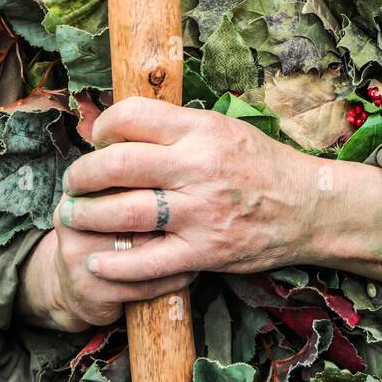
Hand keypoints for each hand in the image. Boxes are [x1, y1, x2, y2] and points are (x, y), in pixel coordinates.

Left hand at [19, 97, 381, 329]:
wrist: (309, 206)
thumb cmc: (262, 165)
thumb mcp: (224, 128)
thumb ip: (178, 127)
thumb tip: (123, 125)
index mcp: (200, 129)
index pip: (130, 116)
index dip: (101, 127)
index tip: (96, 141)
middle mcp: (196, 166)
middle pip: (114, 164)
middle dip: (80, 175)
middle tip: (71, 184)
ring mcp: (199, 211)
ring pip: (122, 213)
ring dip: (86, 216)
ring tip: (73, 217)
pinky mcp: (204, 250)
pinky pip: (146, 262)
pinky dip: (114, 265)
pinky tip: (96, 262)